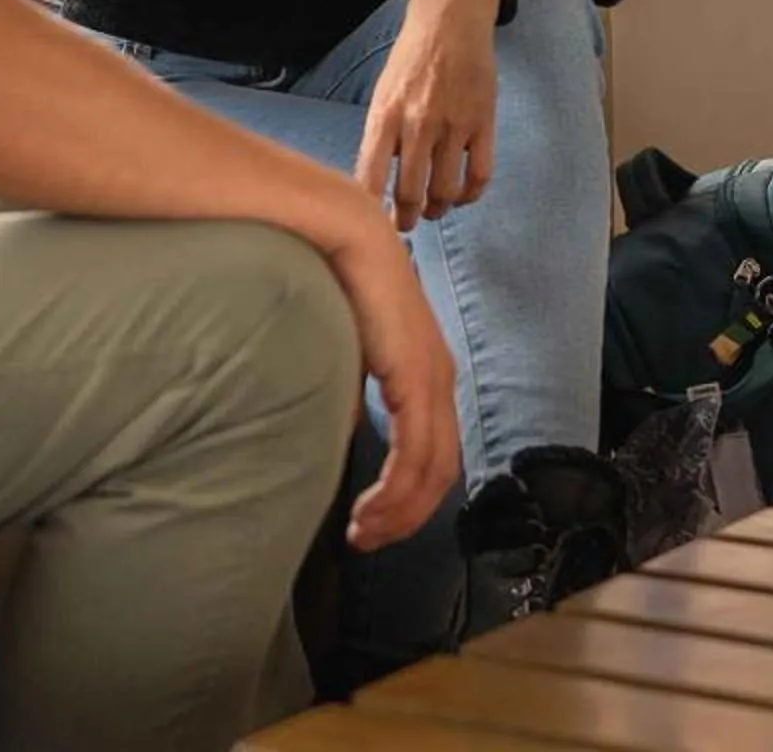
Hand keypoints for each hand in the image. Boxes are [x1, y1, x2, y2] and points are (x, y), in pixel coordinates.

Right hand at [324, 218, 461, 549]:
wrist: (342, 231)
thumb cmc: (332, 279)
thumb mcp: (342, 347)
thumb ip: (348, 388)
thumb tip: (334, 430)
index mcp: (424, 371)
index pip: (432, 452)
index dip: (407, 497)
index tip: (369, 522)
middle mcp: (439, 379)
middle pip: (440, 472)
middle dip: (406, 517)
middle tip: (366, 541)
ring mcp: (432, 379)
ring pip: (432, 471)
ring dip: (400, 513)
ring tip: (363, 533)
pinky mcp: (417, 378)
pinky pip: (416, 453)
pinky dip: (397, 491)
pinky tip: (370, 508)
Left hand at [355, 0, 500, 230]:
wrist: (450, 22)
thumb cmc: (410, 61)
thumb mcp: (382, 94)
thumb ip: (380, 136)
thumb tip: (375, 183)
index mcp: (386, 116)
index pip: (371, 176)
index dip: (372, 209)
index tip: (373, 223)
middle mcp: (418, 124)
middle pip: (411, 192)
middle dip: (407, 218)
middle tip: (406, 225)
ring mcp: (453, 126)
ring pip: (446, 190)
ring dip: (438, 209)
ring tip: (432, 211)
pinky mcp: (483, 124)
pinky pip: (480, 175)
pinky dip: (471, 195)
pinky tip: (462, 196)